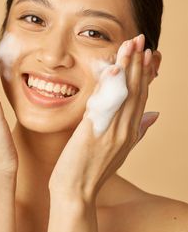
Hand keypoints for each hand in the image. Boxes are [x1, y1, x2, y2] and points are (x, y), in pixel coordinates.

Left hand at [48, 34, 158, 202]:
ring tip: (131, 45)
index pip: (142, 96)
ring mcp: (113, 130)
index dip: (146, 74)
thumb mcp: (121, 150)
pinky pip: (106, 104)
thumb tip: (155, 116)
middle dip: (139, 63)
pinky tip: (114, 67)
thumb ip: (138, 131)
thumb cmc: (94, 169)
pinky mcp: (95, 132)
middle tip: (141, 40)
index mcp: (131, 131)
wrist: (76, 192)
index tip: (148, 55)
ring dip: (128, 66)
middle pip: (136, 90)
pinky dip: (112, 84)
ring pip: (125, 93)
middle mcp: (126, 129)